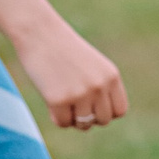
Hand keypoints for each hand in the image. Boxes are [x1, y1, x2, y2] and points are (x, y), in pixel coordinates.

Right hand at [14, 14, 128, 131]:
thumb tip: (94, 120)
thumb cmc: (63, 49)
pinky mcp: (59, 99)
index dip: (104, 112)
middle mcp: (100, 86)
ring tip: (63, 101)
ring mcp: (80, 94)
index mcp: (111, 76)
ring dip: (72, 118)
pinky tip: (51, 100)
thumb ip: (101, 89)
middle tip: (74, 105)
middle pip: (102, 120)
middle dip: (89, 118)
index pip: (119, 111)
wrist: (39, 33)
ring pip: (83, 125)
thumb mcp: (92, 65)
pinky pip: (63, 123)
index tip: (91, 106)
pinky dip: (56, 116)